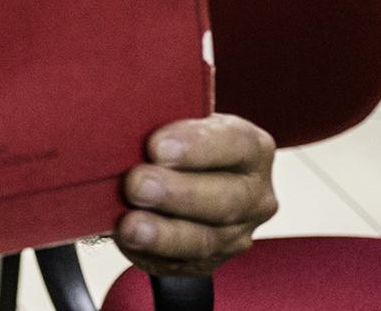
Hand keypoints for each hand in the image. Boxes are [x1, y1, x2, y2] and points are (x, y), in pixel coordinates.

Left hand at [116, 114, 277, 278]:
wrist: (183, 172)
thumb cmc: (179, 138)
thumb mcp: (181, 118)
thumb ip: (166, 116)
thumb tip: (126, 118)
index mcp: (252, 148)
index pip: (234, 144)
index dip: (197, 145)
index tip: (156, 146)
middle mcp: (254, 195)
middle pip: (224, 199)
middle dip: (176, 193)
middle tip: (137, 184)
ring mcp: (237, 233)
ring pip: (205, 240)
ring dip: (163, 234)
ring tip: (130, 225)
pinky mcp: (210, 261)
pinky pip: (183, 265)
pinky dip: (153, 255)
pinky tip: (130, 243)